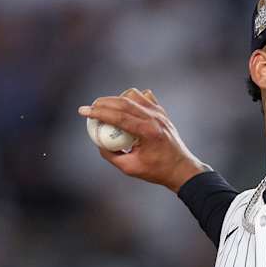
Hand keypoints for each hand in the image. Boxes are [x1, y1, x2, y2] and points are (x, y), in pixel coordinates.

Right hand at [78, 88, 207, 190]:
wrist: (181, 168)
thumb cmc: (157, 171)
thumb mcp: (130, 168)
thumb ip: (111, 155)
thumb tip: (98, 142)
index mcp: (147, 132)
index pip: (118, 116)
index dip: (98, 113)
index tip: (84, 111)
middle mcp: (154, 118)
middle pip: (123, 102)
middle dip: (103, 103)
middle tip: (90, 107)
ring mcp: (159, 113)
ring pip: (134, 95)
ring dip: (117, 98)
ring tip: (106, 107)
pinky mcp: (162, 112)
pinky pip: (144, 97)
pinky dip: (131, 98)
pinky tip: (125, 106)